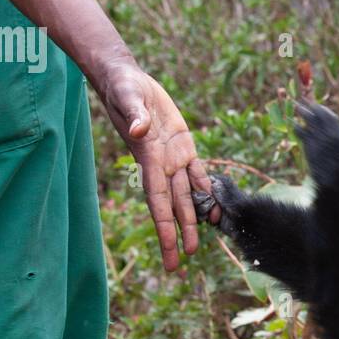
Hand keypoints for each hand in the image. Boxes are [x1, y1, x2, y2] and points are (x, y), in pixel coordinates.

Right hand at [99, 60, 218, 271]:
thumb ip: (135, 116)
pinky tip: (216, 205)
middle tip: (184, 260)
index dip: (165, 229)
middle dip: (179, 234)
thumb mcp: (128, 98)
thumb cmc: (122, 87)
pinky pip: (197, 172)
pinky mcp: (184, 145)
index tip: (169, 252)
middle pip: (173, 207)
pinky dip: (206, 189)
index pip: (158, 202)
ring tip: (200, 242)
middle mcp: (161, 165)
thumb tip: (140, 131)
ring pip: (187, 194)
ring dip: (195, 217)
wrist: (126, 78)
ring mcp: (173, 157)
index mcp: (148, 160)